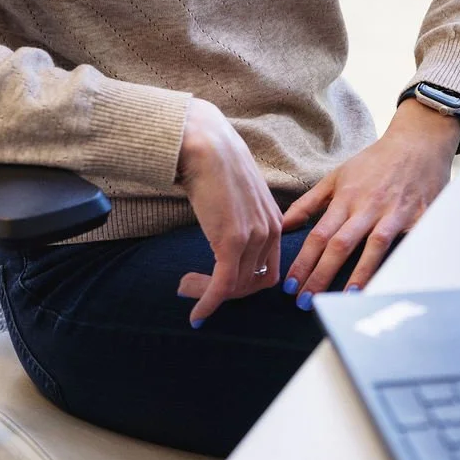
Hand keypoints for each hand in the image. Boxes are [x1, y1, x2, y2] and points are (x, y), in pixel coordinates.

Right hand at [174, 98, 283, 325]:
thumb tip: (226, 230)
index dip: (245, 284)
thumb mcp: (239, 195)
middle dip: (227, 292)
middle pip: (253, 283)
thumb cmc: (216, 163)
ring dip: (209, 294)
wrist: (205, 145)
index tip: (221, 284)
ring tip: (185, 287)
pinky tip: (196, 315)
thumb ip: (242, 216)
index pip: (268, 270)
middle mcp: (269, 231)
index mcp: (274, 221)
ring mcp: (252, 238)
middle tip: (198, 288)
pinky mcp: (231, 242)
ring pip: (235, 286)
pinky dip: (208, 303)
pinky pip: (222, 285)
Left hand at [281, 98, 459, 300]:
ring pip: (374, 248)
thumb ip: (308, 203)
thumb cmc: (374, 162)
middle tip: (305, 301)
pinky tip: (393, 283)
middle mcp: (367, 207)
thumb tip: (282, 226)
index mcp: (345, 198)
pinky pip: (410, 245)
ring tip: (344, 300)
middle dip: (321, 275)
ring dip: (359, 274)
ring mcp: (394, 213)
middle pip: (341, 245)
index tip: (288, 285)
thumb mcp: (336, 176)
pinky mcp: (420, 218)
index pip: (319, 235)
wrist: (417, 142)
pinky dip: (402, 263)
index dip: (303, 261)